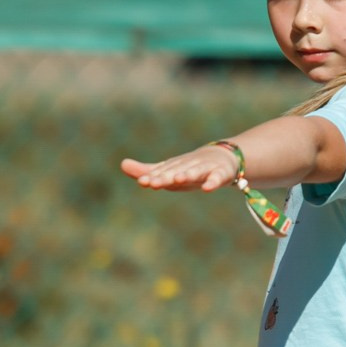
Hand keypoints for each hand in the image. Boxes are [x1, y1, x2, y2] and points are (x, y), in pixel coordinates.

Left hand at [120, 143, 239, 191]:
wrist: (222, 158)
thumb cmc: (190, 168)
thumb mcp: (169, 171)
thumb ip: (147, 171)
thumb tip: (122, 164)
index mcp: (175, 166)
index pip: (163, 172)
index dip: (153, 176)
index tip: (143, 182)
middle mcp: (188, 165)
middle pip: (177, 171)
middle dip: (166, 176)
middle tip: (154, 182)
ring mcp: (206, 168)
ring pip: (196, 172)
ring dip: (187, 174)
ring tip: (178, 179)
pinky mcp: (221, 173)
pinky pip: (217, 178)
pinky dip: (213, 182)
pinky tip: (207, 188)